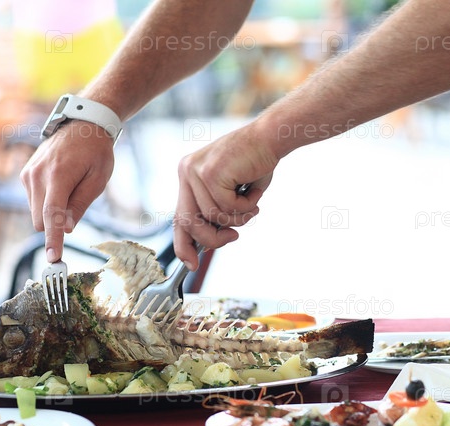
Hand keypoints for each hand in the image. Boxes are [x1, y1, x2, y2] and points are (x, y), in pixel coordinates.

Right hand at [20, 121, 115, 261]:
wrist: (82, 125)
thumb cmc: (96, 153)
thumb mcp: (98, 180)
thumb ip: (80, 205)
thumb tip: (66, 229)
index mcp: (59, 176)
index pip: (52, 215)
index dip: (53, 239)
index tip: (53, 258)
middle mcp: (38, 175)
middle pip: (41, 220)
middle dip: (56, 224)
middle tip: (76, 207)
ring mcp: (28, 174)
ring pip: (35, 213)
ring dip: (51, 212)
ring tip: (70, 188)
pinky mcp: (25, 174)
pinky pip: (34, 201)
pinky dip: (46, 202)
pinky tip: (60, 184)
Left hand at [174, 125, 277, 268]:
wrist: (270, 137)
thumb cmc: (255, 164)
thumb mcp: (231, 192)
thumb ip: (217, 212)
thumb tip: (210, 242)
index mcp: (188, 176)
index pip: (178, 217)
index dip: (184, 245)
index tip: (192, 264)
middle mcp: (186, 172)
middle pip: (188, 222)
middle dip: (212, 239)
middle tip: (233, 237)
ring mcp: (196, 171)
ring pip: (212, 216)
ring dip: (237, 218)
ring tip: (252, 204)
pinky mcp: (210, 173)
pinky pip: (227, 207)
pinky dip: (245, 207)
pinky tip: (254, 192)